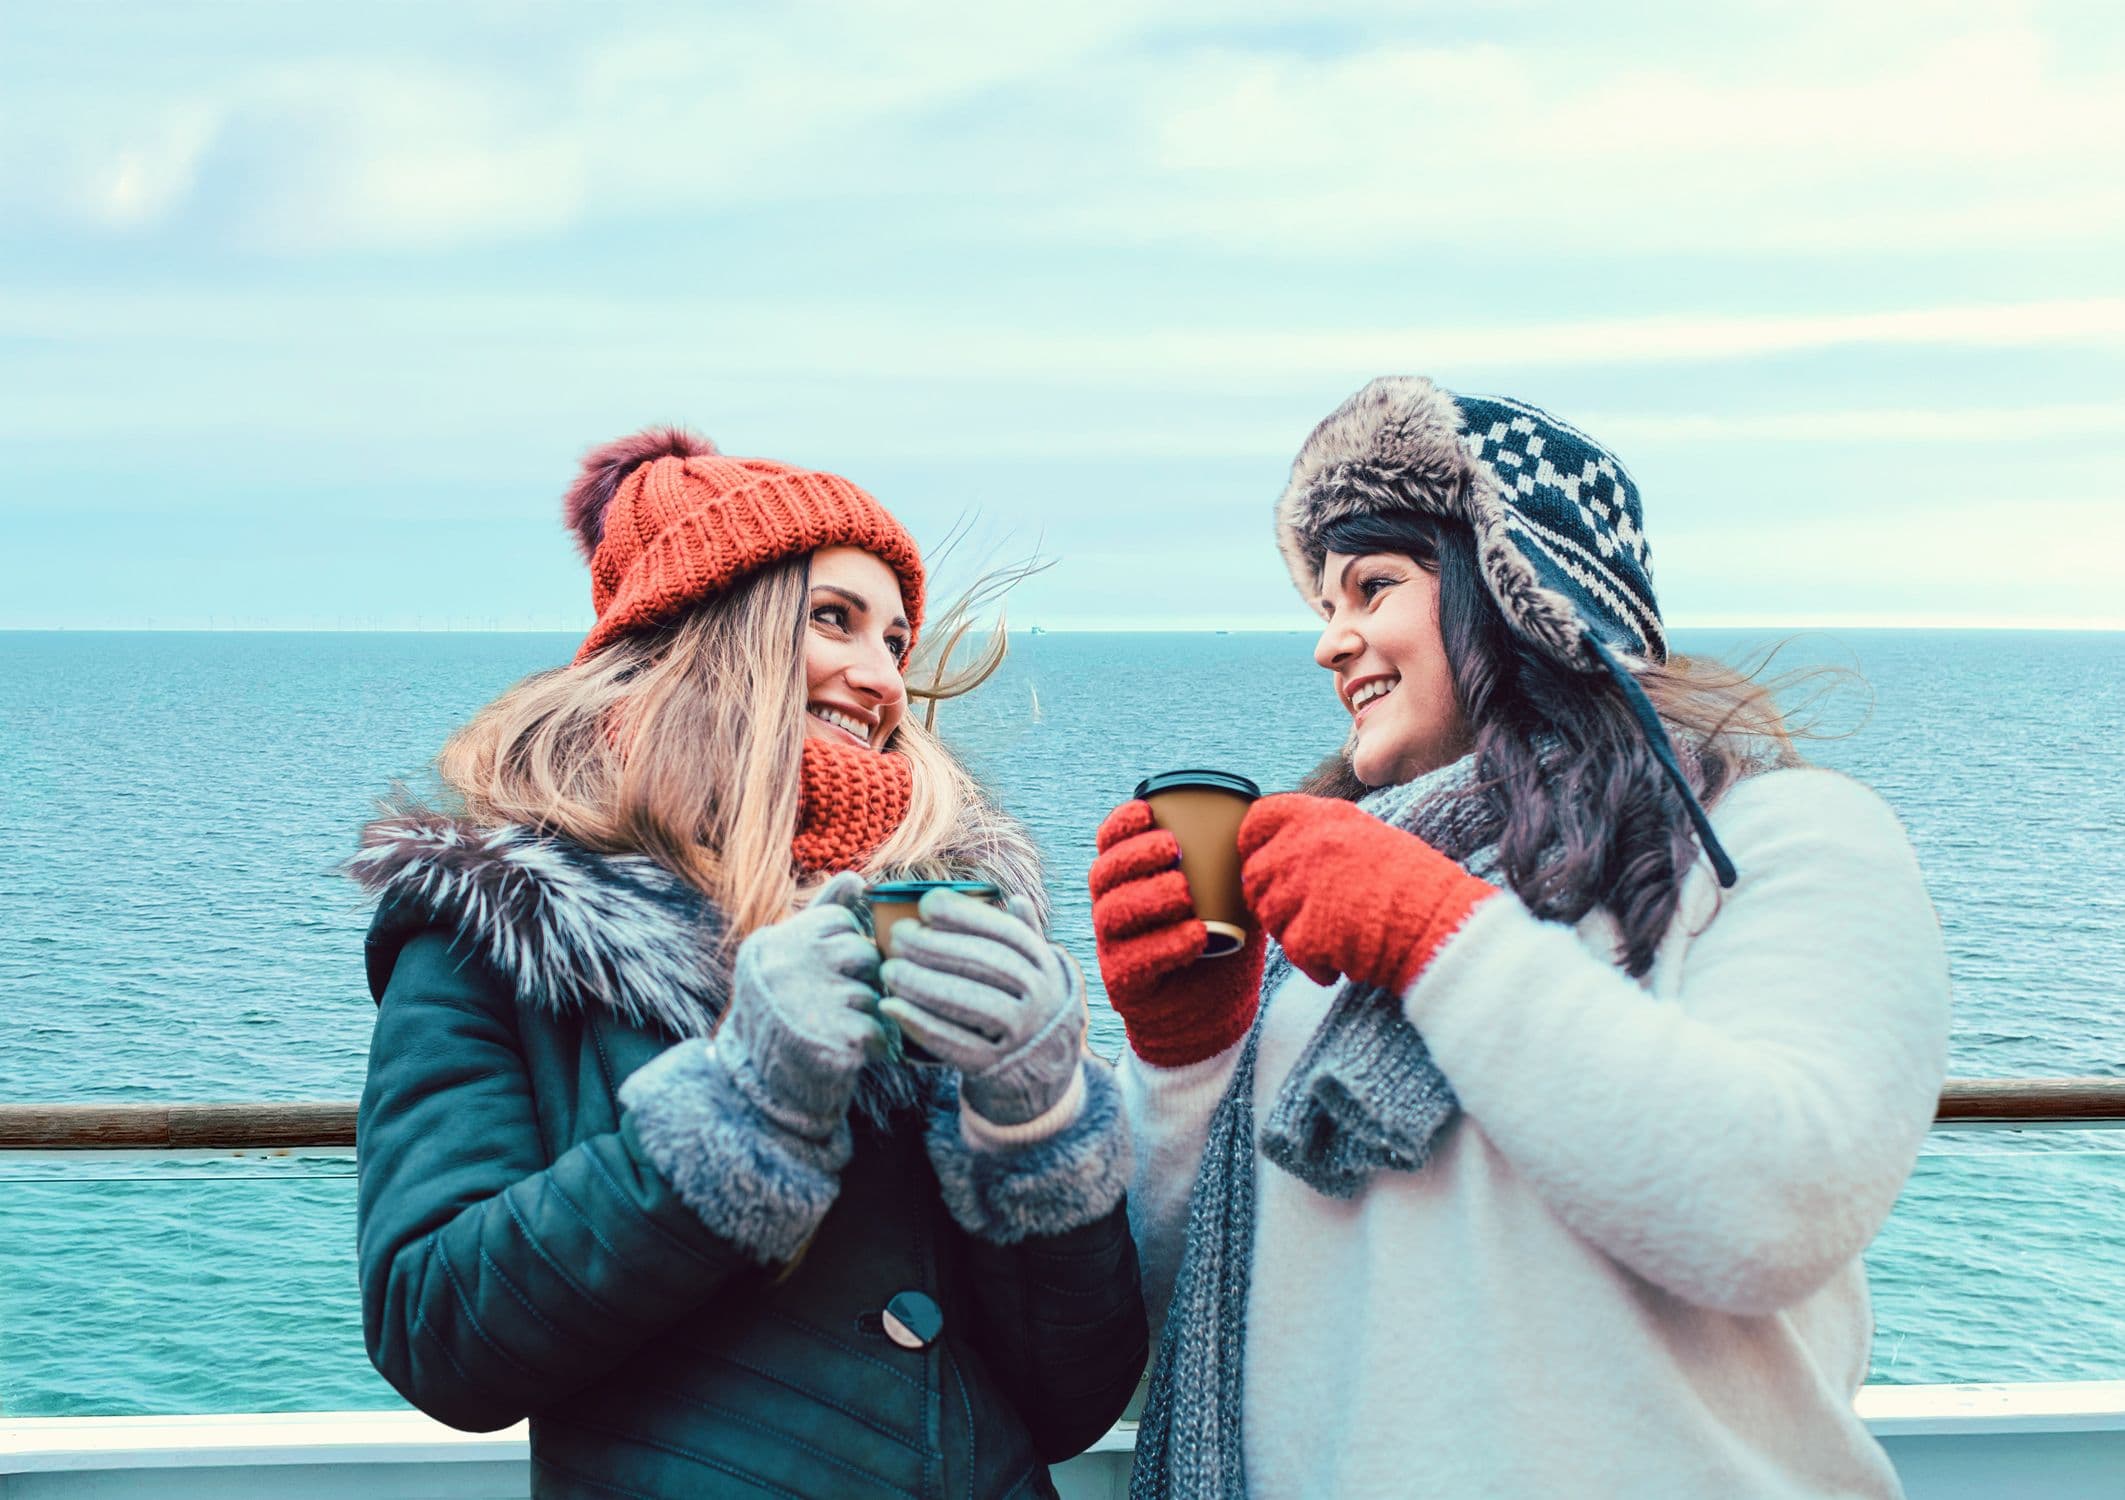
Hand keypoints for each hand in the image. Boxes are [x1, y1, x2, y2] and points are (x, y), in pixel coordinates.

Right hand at [717, 872, 888, 1135]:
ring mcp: (809, 1002)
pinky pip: (879, 1028)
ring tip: (834, 1031)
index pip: (839, 919)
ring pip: (872, 992)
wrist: (759, 1091)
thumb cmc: (780, 1015)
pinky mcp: (835, 1038)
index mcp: (774, 942)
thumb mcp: (788, 958)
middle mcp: (787, 966)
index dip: (843, 946)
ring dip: (864, 1015)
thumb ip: (821, 915)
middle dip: (859, 979)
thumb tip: (855, 876)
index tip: (826, 971)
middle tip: (833, 1005)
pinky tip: (846, 1052)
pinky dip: (873, 1045)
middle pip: (862, 951)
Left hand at [878, 891, 1084, 1127]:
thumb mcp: (1038, 974)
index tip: (926, 904)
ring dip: (923, 983)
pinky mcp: (994, 1066)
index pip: (1006, 933)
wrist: (1044, 1074)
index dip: (965, 915)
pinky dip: (919, 1024)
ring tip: (888, 969)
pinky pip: (954, 1043)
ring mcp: (1021, 1035)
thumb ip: (1026, 938)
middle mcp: (1041, 998)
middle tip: (898, 935)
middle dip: (935, 945)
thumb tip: (1017, 899)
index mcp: (1046, 966)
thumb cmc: (1028, 1008)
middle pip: (985, 964)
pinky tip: (891, 1007)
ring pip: (969, 1002)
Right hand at [1088, 799, 1265, 1066]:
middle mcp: (1113, 910)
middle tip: (1172, 848)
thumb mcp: (1230, 895)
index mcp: (1129, 881)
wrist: (1212, 1012)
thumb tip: (1265, 820)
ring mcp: (1114, 947)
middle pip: (1105, 875)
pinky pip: (1135, 960)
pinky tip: (1195, 935)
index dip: (1121, 824)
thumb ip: (1236, 863)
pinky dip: (1166, 945)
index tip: (1148, 810)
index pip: (1109, 845)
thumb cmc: (1221, 942)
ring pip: (1113, 914)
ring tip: (1184, 892)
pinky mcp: (1125, 983)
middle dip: (1134, 856)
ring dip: (1148, 897)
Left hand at [1238, 792, 1496, 993]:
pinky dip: (1315, 964)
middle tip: (1307, 915)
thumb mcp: (1367, 838)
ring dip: (1293, 932)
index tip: (1262, 860)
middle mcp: (1305, 845)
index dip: (1253, 844)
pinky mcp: (1306, 931)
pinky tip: (1343, 962)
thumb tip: (1281, 854)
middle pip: (1256, 874)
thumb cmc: (1415, 884)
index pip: (1258, 819)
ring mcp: (1302, 888)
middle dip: (1273, 899)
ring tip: (1335, 937)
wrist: (1441, 924)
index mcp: (1322, 816)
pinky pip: (1292, 951)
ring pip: (1269, 915)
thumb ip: (1321, 839)